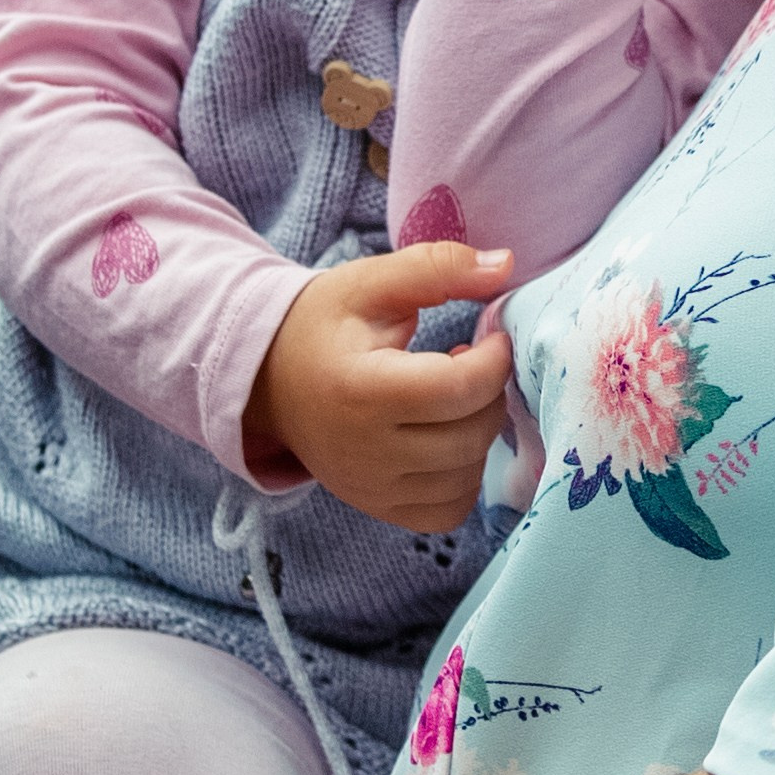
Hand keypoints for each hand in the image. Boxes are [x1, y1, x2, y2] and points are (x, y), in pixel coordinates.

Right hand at [242, 243, 515, 527]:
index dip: (494, 359)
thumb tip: (506, 264)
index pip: (458, 388)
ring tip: (453, 396)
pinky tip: (447, 436)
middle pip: (471, 435)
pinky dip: (463, 476)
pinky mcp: (378, 508)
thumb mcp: (371, 283)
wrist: (267, 379)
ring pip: (467, 475)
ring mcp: (371, 488)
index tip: (491, 335)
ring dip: (480, 432)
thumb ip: (438, 267)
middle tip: (473, 361)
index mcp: (360, 390)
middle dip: (491, 392)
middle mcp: (364, 452)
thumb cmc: (322, 326)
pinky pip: (449, 510)